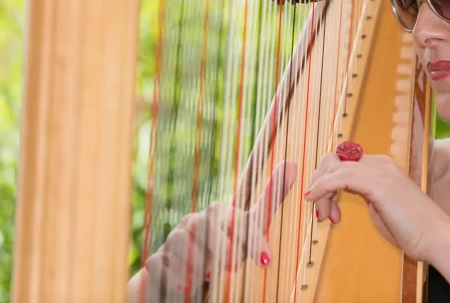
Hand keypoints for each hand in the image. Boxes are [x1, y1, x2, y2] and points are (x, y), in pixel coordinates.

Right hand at [134, 161, 295, 298]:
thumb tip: (293, 163)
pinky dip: (176, 279)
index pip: (240, 221)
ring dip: (199, 265)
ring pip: (185, 247)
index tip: (266, 261)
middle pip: (210, 231)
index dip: (254, 240)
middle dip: (225, 253)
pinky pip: (162, 266)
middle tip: (233, 266)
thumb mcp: (249, 228)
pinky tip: (186, 286)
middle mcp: (194, 221)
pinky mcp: (155, 260)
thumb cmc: (223, 247)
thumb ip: (269, 201)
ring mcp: (173, 239)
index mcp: (219, 212)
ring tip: (208, 274)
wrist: (182, 272)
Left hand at [305, 151, 449, 261]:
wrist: (436, 237)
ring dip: (320, 190)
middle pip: (334, 160)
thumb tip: (341, 192)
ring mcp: (380, 171)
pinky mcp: (379, 184)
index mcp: (381, 166)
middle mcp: (380, 163)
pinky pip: (340, 177)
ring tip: (323, 215)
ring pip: (334, 166)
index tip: (327, 210)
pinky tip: (315, 199)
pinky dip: (323, 187)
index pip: (342, 162)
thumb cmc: (412, 228)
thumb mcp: (381, 206)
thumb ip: (363, 194)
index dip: (327, 183)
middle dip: (319, 183)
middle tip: (322, 212)